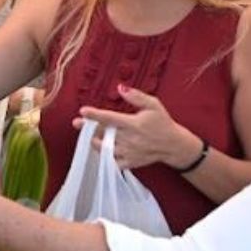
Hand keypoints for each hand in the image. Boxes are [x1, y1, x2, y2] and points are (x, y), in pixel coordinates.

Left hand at [78, 86, 193, 170]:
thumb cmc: (163, 123)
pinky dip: (104, 157)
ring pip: (104, 148)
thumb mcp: (153, 105)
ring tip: (90, 135)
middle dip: (88, 128)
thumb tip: (120, 88)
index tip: (83, 111)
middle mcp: (128, 139)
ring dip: (95, 141)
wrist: (173, 145)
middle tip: (77, 123)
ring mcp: (128, 152)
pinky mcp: (130, 163)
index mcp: (133, 124)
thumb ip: (136, 96)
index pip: (109, 118)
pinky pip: (112, 162)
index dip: (94, 115)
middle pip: (102, 133)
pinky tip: (102, 149)